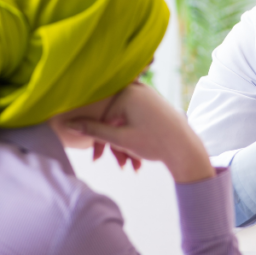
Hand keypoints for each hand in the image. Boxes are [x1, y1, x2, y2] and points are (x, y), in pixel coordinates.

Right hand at [67, 82, 213, 183]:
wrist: (187, 147)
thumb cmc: (155, 143)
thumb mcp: (121, 140)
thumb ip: (94, 131)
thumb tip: (69, 125)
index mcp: (127, 93)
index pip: (103, 118)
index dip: (99, 142)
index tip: (97, 160)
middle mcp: (137, 88)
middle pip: (115, 120)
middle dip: (115, 145)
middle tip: (119, 166)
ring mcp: (147, 94)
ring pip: (126, 121)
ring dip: (126, 143)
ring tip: (133, 165)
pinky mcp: (154, 102)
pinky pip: (137, 118)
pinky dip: (135, 135)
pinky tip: (140, 155)